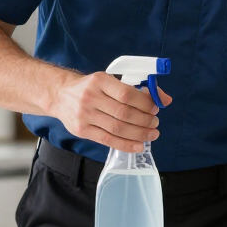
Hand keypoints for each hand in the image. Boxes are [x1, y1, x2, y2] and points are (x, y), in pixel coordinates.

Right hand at [47, 71, 170, 151]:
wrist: (61, 95)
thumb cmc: (92, 87)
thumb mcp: (110, 80)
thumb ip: (137, 88)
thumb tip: (165, 99)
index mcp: (100, 80)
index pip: (127, 93)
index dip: (145, 103)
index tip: (155, 108)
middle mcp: (91, 97)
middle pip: (124, 113)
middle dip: (145, 120)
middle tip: (155, 123)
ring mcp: (85, 115)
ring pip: (117, 128)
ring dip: (139, 134)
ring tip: (151, 134)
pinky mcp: (82, 130)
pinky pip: (108, 140)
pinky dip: (126, 145)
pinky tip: (138, 146)